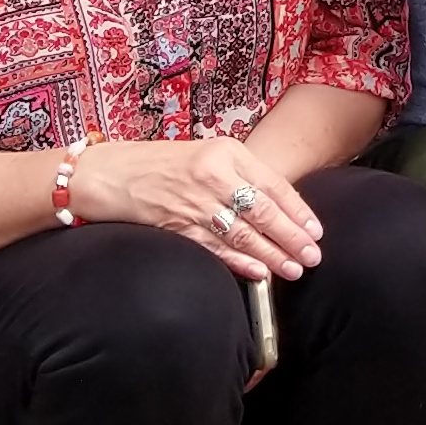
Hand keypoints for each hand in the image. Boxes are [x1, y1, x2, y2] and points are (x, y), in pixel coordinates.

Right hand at [69, 137, 325, 280]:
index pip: (272, 184)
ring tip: (294, 270)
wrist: (110, 173)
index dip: (297, 210)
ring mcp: (194, 202)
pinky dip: (239, 262)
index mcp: (226, 151)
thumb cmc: (162, 163)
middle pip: (262, 211)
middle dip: (291, 237)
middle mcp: (213, 175)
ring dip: (272, 255)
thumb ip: (241, 175)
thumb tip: (279, 207)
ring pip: (243, 233)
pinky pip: (215, 248)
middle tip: (313, 256)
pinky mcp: (177, 227)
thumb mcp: (208, 154)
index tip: (315, 231)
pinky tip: (259, 273)